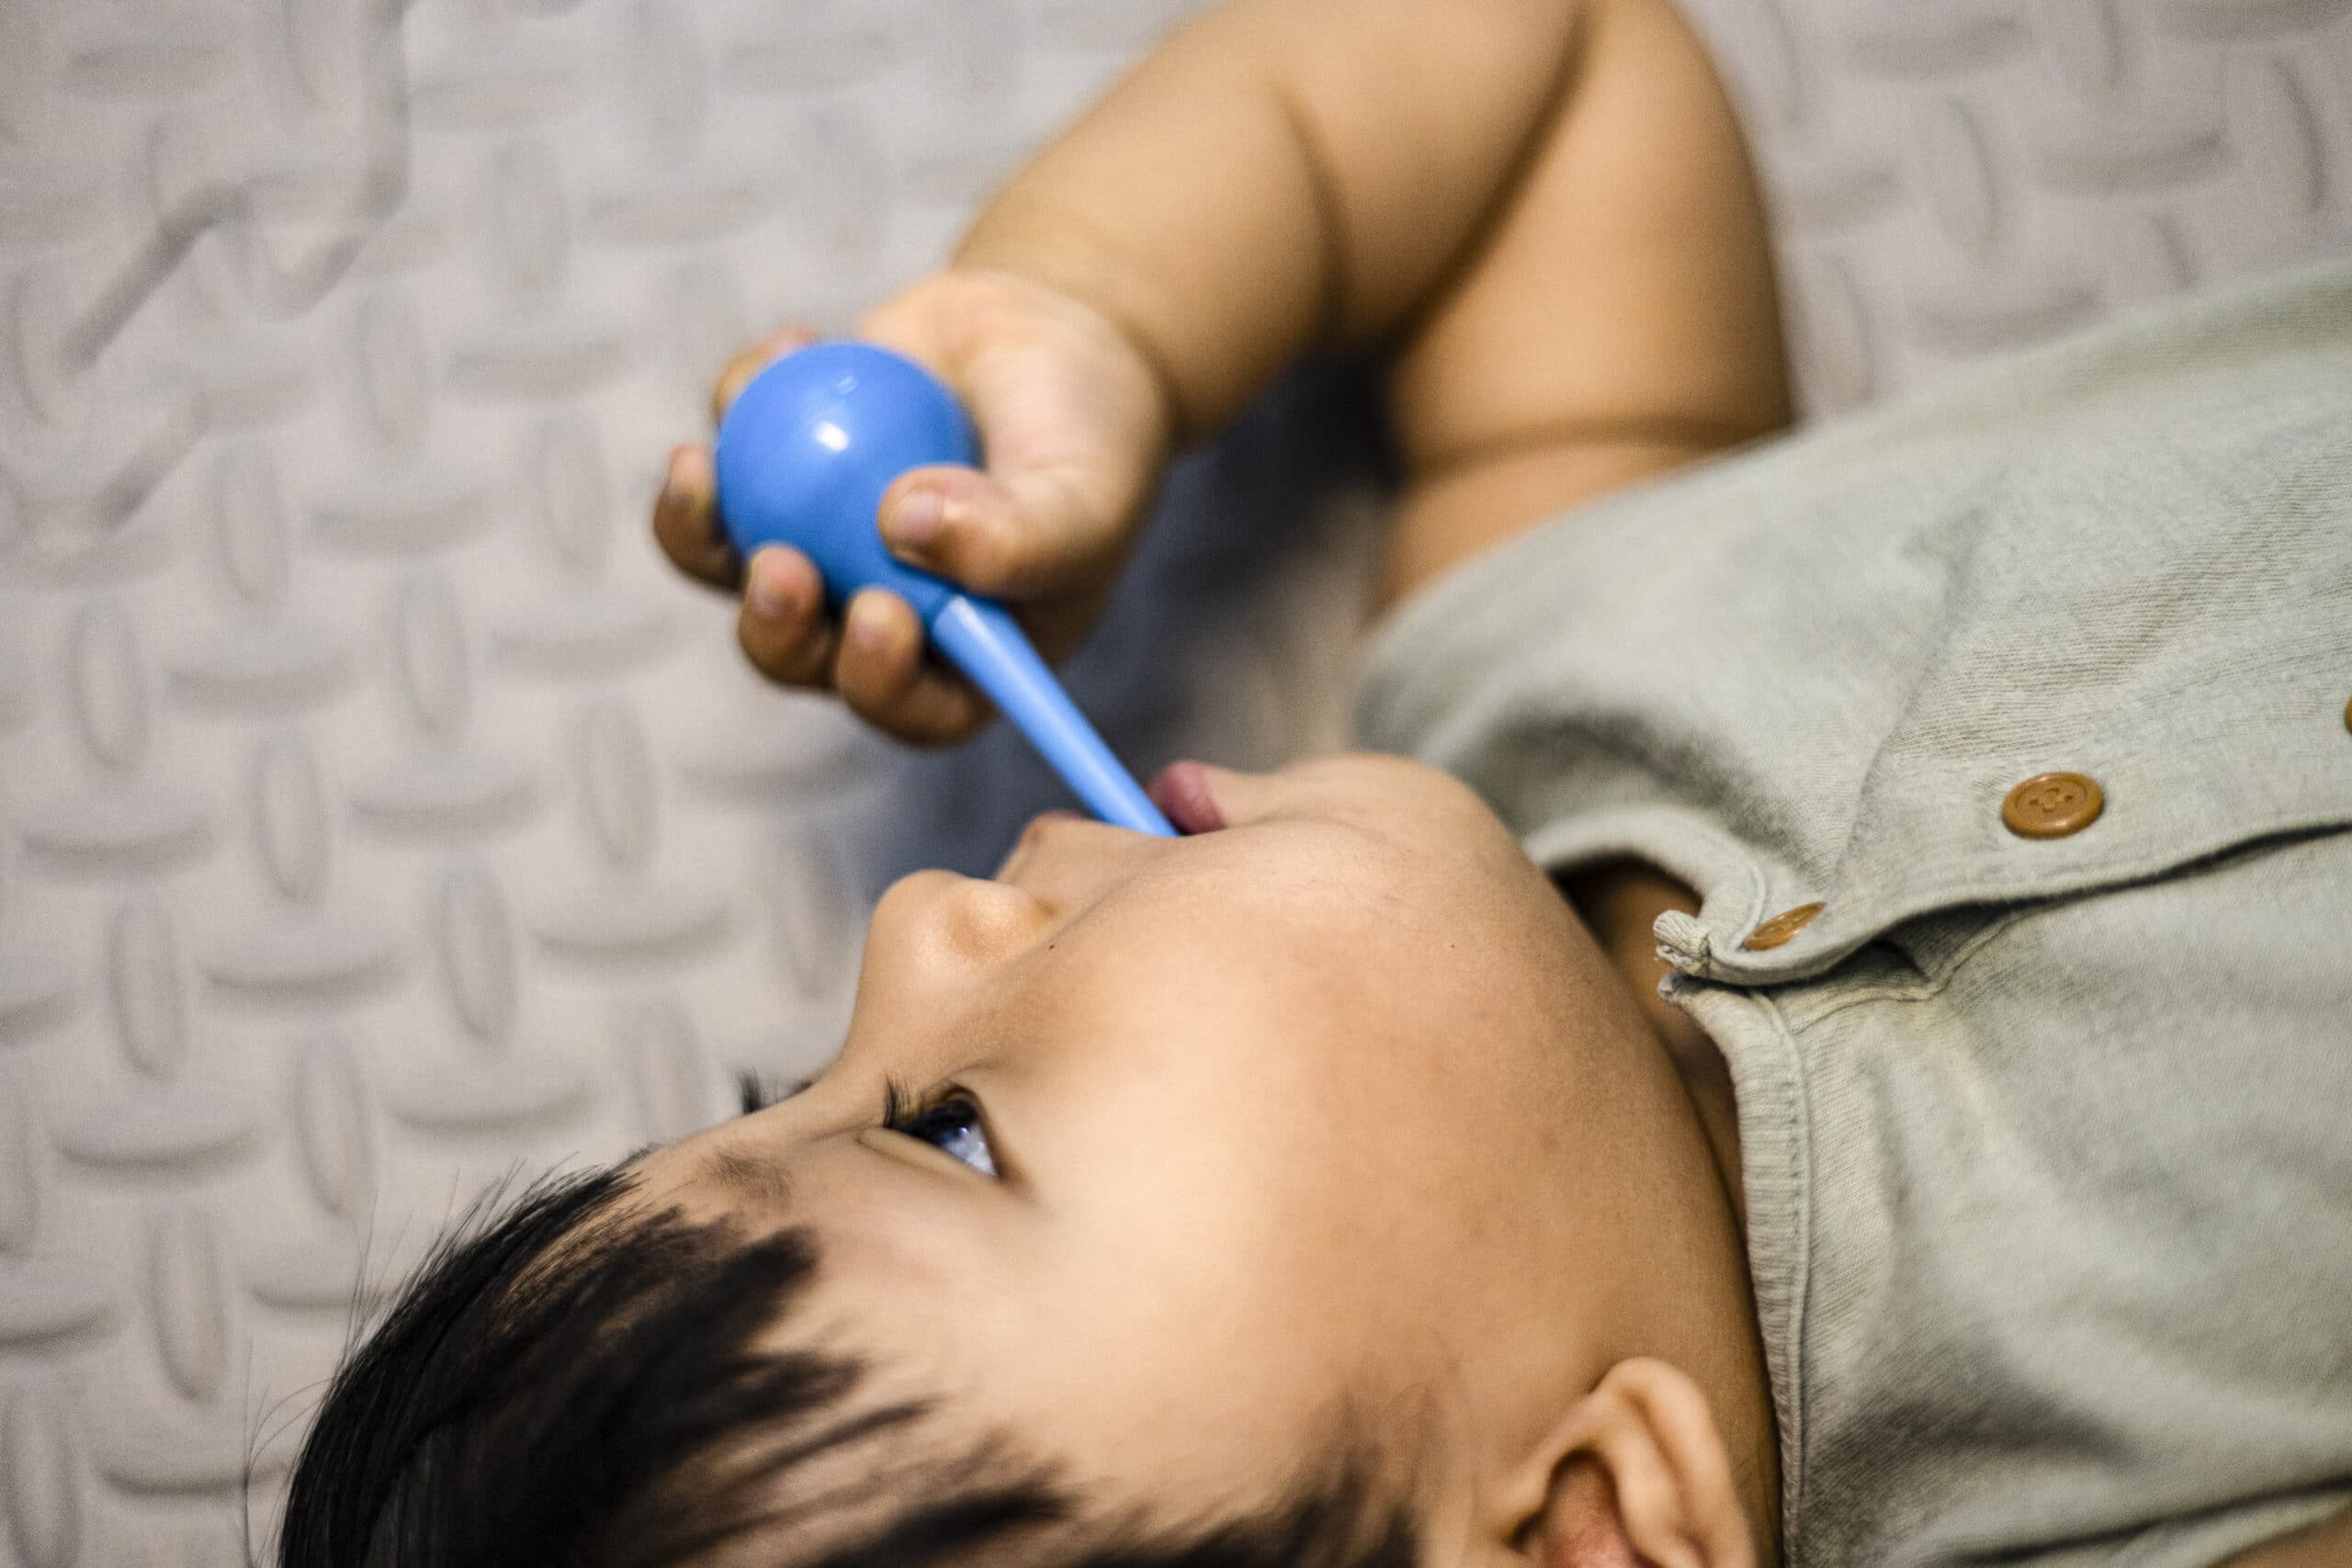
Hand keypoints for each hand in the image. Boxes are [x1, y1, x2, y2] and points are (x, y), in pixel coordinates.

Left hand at [652, 268, 1174, 744]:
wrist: (1049, 343)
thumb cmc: (1089, 445)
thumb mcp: (1082, 497)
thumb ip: (1017, 536)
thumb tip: (899, 523)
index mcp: (957, 661)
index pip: (907, 707)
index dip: (877, 681)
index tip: (882, 614)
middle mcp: (873, 617)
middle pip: (794, 651)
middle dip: (771, 622)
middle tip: (780, 564)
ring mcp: (814, 545)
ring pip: (725, 561)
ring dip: (695, 526)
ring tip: (699, 464)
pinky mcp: (776, 466)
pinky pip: (729, 443)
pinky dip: (745, 392)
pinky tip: (797, 344)